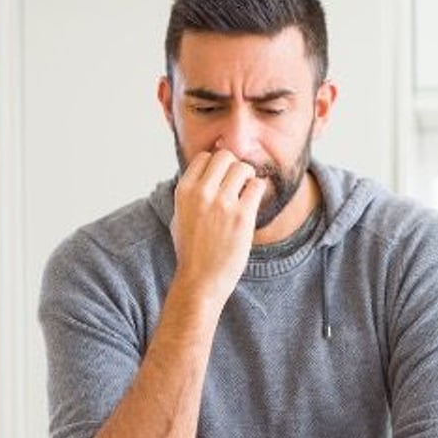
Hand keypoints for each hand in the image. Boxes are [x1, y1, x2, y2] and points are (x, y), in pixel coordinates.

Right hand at [169, 150, 266, 306]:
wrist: (200, 280)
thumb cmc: (191, 252)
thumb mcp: (179, 217)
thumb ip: (190, 195)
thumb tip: (203, 175)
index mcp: (184, 191)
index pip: (204, 157)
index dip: (216, 165)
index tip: (222, 177)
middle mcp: (202, 192)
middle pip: (225, 156)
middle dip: (234, 166)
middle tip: (238, 183)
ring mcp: (222, 203)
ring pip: (243, 168)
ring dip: (249, 177)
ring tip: (247, 192)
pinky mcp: (242, 216)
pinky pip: (258, 186)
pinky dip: (259, 190)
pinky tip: (254, 202)